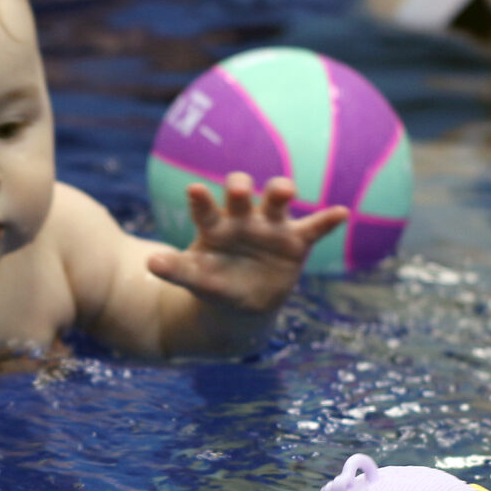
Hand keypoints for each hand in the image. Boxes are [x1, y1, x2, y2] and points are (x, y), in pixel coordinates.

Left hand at [146, 172, 346, 312]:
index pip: (205, 208)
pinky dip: (327, 220)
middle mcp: (242, 218)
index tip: (194, 189)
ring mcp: (270, 227)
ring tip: (285, 191)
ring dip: (280, 192)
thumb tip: (150, 263)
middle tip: (239, 190)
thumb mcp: (195, 279)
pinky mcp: (295, 241)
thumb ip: (176, 269)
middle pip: (241, 194)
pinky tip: (340, 213)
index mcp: (214, 225)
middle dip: (240, 188)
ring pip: (277, 202)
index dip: (201, 199)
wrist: (243, 302)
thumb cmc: (214, 281)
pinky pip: (314, 228)